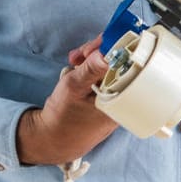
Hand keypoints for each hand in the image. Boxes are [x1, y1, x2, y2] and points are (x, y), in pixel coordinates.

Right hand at [16, 38, 117, 165]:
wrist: (54, 138)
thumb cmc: (63, 117)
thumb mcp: (73, 88)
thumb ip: (90, 70)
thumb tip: (105, 54)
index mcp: (122, 96)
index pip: (126, 62)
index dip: (112, 47)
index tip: (98, 43)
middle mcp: (123, 96)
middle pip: (118, 62)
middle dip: (98, 53)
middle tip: (80, 55)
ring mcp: (114, 96)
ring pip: (107, 67)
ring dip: (90, 61)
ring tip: (74, 63)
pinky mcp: (105, 96)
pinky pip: (102, 76)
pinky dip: (89, 70)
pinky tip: (76, 70)